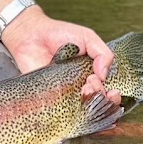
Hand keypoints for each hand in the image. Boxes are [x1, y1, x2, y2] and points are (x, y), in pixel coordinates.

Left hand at [2, 7, 120, 104]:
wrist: (31, 34)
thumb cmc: (58, 34)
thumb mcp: (87, 37)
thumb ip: (102, 52)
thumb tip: (105, 74)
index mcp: (90, 74)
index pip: (106, 92)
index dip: (111, 94)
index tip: (102, 81)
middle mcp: (78, 86)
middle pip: (96, 103)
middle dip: (100, 96)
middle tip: (91, 82)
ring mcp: (63, 93)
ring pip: (81, 109)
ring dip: (87, 102)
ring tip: (84, 87)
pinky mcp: (47, 97)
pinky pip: (59, 109)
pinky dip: (67, 109)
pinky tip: (69, 97)